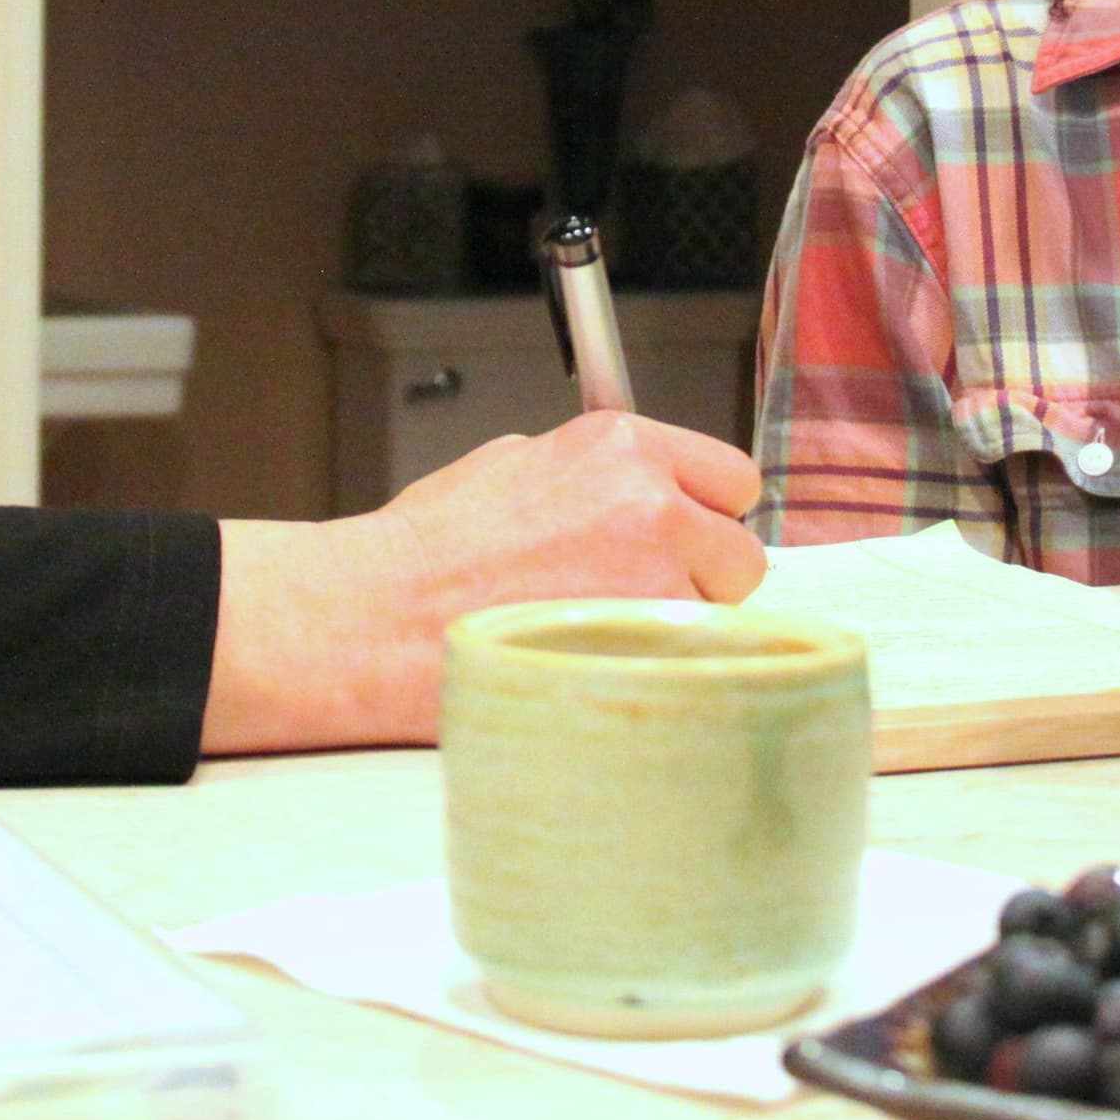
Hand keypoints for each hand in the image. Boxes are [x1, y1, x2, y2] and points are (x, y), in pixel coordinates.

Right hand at [202, 412, 767, 755]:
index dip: (707, 515)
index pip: (731, 478)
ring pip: (719, 618)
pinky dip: (654, 672)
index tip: (688, 537)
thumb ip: (596, 475)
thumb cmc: (429, 548)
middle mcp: (652, 503)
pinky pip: (687, 666)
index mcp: (621, 447)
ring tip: (604, 635)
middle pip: (740, 552)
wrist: (379, 612)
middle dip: (702, 578)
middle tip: (640, 597)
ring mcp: (654, 580)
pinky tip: (598, 665)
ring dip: (679, 629)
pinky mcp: (642, 648)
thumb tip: (636, 492)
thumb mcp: (514, 465)